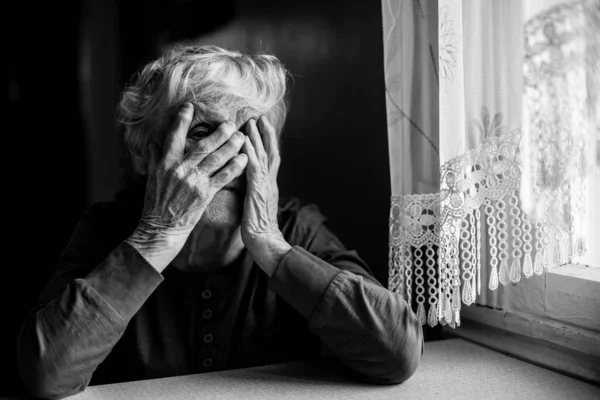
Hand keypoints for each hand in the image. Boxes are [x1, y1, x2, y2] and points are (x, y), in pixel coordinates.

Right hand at [127, 103, 247, 271]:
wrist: (160, 228)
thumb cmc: (155, 203)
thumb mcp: (151, 178)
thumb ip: (154, 158)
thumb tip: (152, 141)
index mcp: (165, 163)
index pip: (174, 136)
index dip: (182, 120)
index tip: (190, 106)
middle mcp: (180, 169)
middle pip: (203, 146)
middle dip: (219, 132)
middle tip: (231, 123)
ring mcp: (194, 182)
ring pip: (216, 159)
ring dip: (231, 146)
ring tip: (241, 136)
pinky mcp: (204, 194)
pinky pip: (223, 177)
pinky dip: (235, 167)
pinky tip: (244, 159)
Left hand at [241, 116, 290, 275]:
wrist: (265, 241)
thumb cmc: (258, 228)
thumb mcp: (256, 205)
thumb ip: (255, 192)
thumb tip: (250, 185)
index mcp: (268, 184)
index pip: (269, 158)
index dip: (267, 142)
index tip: (263, 127)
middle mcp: (269, 181)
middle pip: (270, 152)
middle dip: (266, 134)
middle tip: (261, 117)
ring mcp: (264, 185)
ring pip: (263, 156)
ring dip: (258, 138)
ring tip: (253, 122)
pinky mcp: (257, 191)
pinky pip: (254, 169)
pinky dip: (250, 154)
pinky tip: (245, 143)